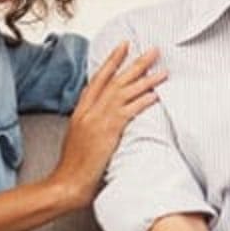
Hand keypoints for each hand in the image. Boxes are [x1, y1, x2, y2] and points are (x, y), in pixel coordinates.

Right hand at [49, 43, 164, 204]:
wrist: (67, 183)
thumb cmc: (74, 167)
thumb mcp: (78, 138)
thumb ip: (91, 123)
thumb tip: (106, 118)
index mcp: (80, 111)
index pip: (98, 79)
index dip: (112, 61)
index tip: (124, 47)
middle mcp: (89, 111)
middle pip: (115, 80)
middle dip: (135, 63)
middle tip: (152, 50)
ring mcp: (98, 120)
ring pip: (124, 92)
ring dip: (145, 79)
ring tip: (162, 70)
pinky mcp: (107, 131)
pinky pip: (129, 111)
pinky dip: (142, 101)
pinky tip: (155, 94)